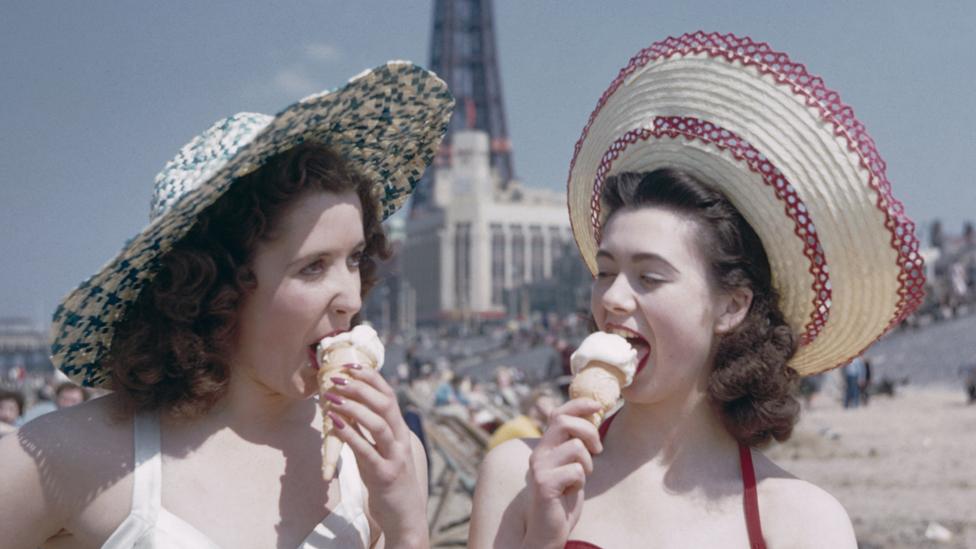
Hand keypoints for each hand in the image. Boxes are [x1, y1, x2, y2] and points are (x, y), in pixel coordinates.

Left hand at [325, 364, 427, 547]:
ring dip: (353, 407)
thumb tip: (348, 408)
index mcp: (400, 430)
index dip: (370, 378)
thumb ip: (369, 431)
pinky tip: (334, 424)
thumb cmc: (388, 480)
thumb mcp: (381, 451)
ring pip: (378, 423)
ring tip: (331, 398)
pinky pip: (367, 451)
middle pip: (384, 403)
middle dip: (359, 387)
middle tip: (335, 378)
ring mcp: (395, 457)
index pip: (388, 395)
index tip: (350, 365)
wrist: (405, 516)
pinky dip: (350, 434)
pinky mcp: (384, 475)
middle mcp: (401, 440)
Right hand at [522, 398, 603, 548]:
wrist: (548, 529)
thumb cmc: (563, 498)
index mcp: (545, 446)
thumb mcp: (570, 466)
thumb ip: (574, 444)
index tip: (599, 405)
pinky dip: (581, 481)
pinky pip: (576, 470)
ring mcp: (539, 468)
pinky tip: (571, 491)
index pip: (558, 413)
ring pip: (575, 447)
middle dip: (589, 432)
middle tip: (597, 450)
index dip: (579, 404)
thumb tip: (592, 416)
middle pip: (564, 422)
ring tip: (581, 477)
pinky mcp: (544, 484)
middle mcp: (538, 453)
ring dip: (587, 463)